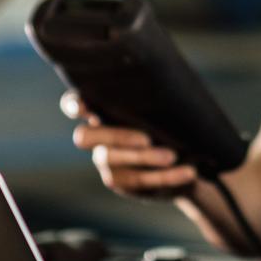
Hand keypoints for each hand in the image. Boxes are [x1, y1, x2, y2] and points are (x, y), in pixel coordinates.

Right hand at [62, 90, 196, 197]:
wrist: (187, 154)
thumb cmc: (170, 117)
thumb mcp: (162, 104)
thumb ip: (152, 95)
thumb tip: (164, 78)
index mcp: (101, 108)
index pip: (73, 104)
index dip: (74, 105)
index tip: (85, 107)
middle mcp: (96, 136)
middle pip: (84, 137)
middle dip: (115, 136)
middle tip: (147, 139)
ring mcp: (106, 161)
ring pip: (114, 161)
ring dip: (145, 158)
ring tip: (173, 156)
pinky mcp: (121, 182)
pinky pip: (139, 181)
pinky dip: (166, 176)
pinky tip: (188, 172)